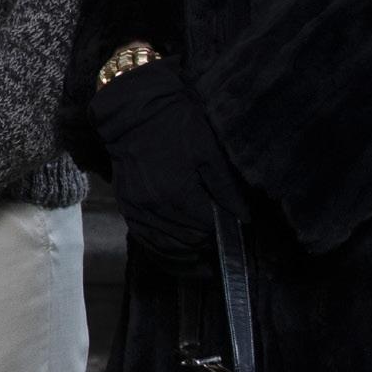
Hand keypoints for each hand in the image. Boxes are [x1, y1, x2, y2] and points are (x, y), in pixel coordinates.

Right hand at [92, 60, 246, 268]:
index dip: (225, 236)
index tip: (239, 237)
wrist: (132, 110)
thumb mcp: (209, 149)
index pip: (208, 230)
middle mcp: (155, 207)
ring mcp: (137, 208)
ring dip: (187, 257)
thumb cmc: (176, 124)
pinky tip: (178, 256)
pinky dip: (162, 253)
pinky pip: (145, 239)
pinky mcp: (127, 205)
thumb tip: (244, 218)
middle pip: (188, 243)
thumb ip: (226, 187)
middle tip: (226, 249)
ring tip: (205, 261)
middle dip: (208, 248)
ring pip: (165, 247)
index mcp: (178, 193)